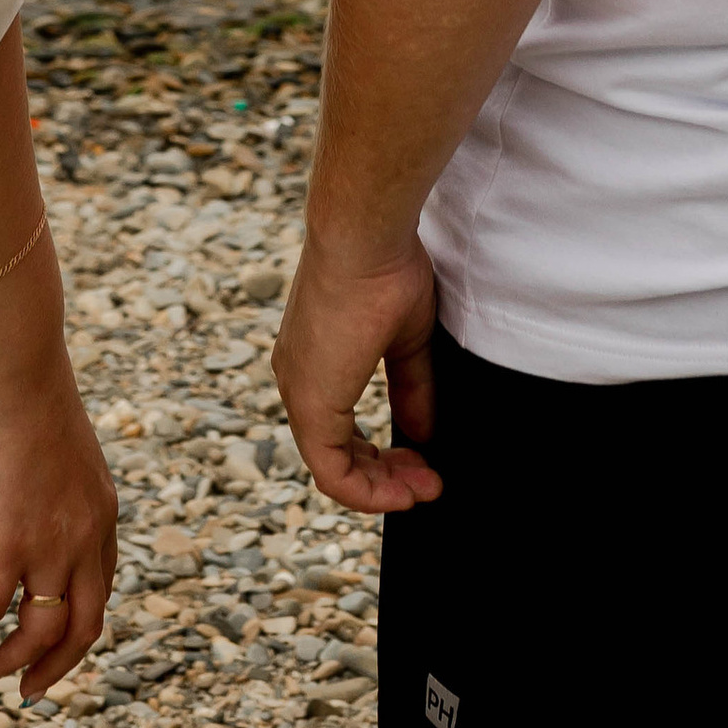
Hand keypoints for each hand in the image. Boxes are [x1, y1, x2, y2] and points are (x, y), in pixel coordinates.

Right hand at [0, 359, 119, 697]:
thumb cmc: (30, 395)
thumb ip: (58, 489)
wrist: (18, 371)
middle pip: (84, 628)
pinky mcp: (9, 541)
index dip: (77, 627)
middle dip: (57, 666)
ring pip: (40, 631)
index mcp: (103, 516)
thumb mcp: (65, 452)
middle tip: (30, 687)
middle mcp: (87, 538)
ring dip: (11, 660)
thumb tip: (28, 503)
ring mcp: (51, 544)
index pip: (101, 591)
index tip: (54, 644)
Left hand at [271, 230, 443, 513]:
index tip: (422, 462)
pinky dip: (368, 489)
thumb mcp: (407, 340)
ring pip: (333, 468)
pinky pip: (331, 470)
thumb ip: (411, 388)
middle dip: (386, 477)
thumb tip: (424, 432)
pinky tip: (404, 490)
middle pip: (337, 456)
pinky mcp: (309, 402)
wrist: (364, 237)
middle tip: (429, 482)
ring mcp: (299, 392)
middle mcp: (298, 381)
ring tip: (425, 487)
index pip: (339, 434)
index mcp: (316, 363)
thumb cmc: (385, 270)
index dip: (380, 459)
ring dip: (382, 486)